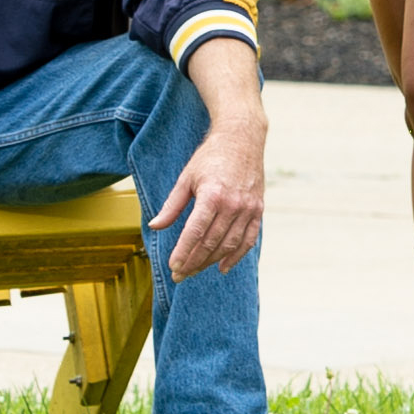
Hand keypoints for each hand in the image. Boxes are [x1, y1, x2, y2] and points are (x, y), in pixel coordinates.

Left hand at [150, 119, 263, 277]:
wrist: (242, 138)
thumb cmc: (210, 156)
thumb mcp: (186, 177)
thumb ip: (172, 205)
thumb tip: (155, 226)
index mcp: (212, 194)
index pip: (195, 232)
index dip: (183, 252)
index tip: (173, 266)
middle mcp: (232, 204)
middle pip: (211, 242)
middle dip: (193, 262)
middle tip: (179, 275)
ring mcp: (248, 208)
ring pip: (228, 245)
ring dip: (210, 261)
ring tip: (194, 271)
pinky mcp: (258, 210)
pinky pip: (248, 240)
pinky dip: (236, 256)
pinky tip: (222, 267)